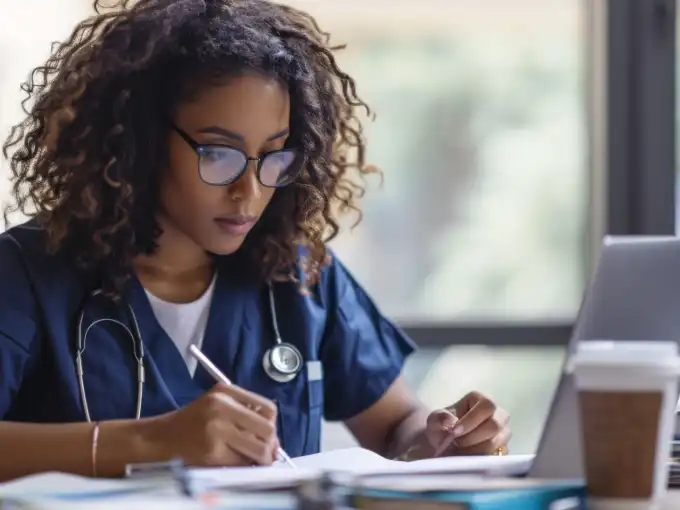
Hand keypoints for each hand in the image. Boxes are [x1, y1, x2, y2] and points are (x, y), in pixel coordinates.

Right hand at [144, 383, 278, 466]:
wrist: (155, 440)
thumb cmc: (188, 426)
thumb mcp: (215, 407)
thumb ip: (243, 416)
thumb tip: (274, 444)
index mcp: (225, 392)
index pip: (268, 409)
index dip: (271, 426)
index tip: (267, 438)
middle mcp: (222, 406)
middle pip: (267, 429)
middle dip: (270, 446)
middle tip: (264, 456)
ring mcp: (216, 429)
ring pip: (258, 449)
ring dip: (259, 460)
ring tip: (250, 463)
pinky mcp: (211, 452)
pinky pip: (241, 464)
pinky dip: (243, 468)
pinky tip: (233, 466)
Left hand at [425, 391, 509, 455]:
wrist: (445, 445)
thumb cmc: (442, 428)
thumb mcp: (435, 420)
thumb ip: (439, 418)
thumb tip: (450, 421)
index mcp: (482, 400)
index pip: (486, 406)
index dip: (472, 420)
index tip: (455, 432)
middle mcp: (498, 414)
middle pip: (495, 425)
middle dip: (473, 438)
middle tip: (458, 443)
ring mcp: (503, 433)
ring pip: (497, 442)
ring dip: (476, 450)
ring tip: (461, 450)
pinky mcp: (504, 449)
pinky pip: (498, 456)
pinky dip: (481, 459)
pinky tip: (468, 459)